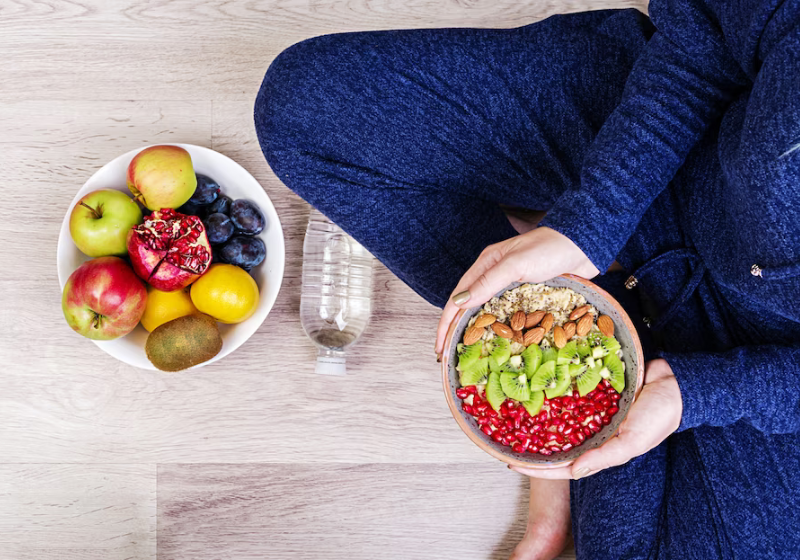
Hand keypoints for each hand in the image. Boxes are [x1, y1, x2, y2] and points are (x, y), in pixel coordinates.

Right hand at [435, 227, 597, 353]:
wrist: (584, 245)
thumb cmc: (550, 249)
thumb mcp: (515, 264)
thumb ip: (488, 282)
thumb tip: (459, 302)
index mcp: (486, 265)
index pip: (458, 298)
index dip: (446, 323)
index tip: (440, 346)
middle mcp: (496, 276)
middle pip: (470, 308)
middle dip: (458, 331)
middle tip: (450, 356)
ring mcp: (513, 288)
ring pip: (489, 314)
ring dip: (479, 333)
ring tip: (471, 355)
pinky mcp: (530, 296)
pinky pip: (510, 316)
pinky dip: (503, 331)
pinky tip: (501, 344)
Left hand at [511, 359, 682, 479]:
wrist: (676, 383)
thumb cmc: (659, 416)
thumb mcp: (632, 440)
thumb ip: (604, 456)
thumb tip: (574, 471)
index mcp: (601, 451)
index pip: (562, 467)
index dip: (536, 469)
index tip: (511, 463)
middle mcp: (593, 435)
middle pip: (554, 447)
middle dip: (530, 448)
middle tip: (502, 441)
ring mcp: (592, 416)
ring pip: (558, 423)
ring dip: (537, 424)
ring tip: (513, 420)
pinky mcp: (593, 394)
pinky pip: (568, 400)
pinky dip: (553, 400)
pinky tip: (536, 395)